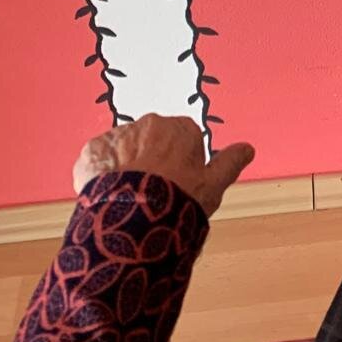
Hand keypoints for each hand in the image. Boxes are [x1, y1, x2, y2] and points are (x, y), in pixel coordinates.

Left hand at [73, 114, 254, 217]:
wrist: (134, 218)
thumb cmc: (177, 199)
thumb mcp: (213, 185)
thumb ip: (230, 162)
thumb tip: (248, 148)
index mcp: (180, 128)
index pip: (182, 140)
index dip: (180, 164)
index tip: (177, 185)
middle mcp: (148, 124)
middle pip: (152, 141)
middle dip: (151, 161)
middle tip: (152, 194)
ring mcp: (118, 136)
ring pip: (124, 150)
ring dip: (126, 167)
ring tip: (129, 199)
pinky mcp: (92, 152)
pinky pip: (98, 160)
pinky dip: (102, 174)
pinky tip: (109, 196)